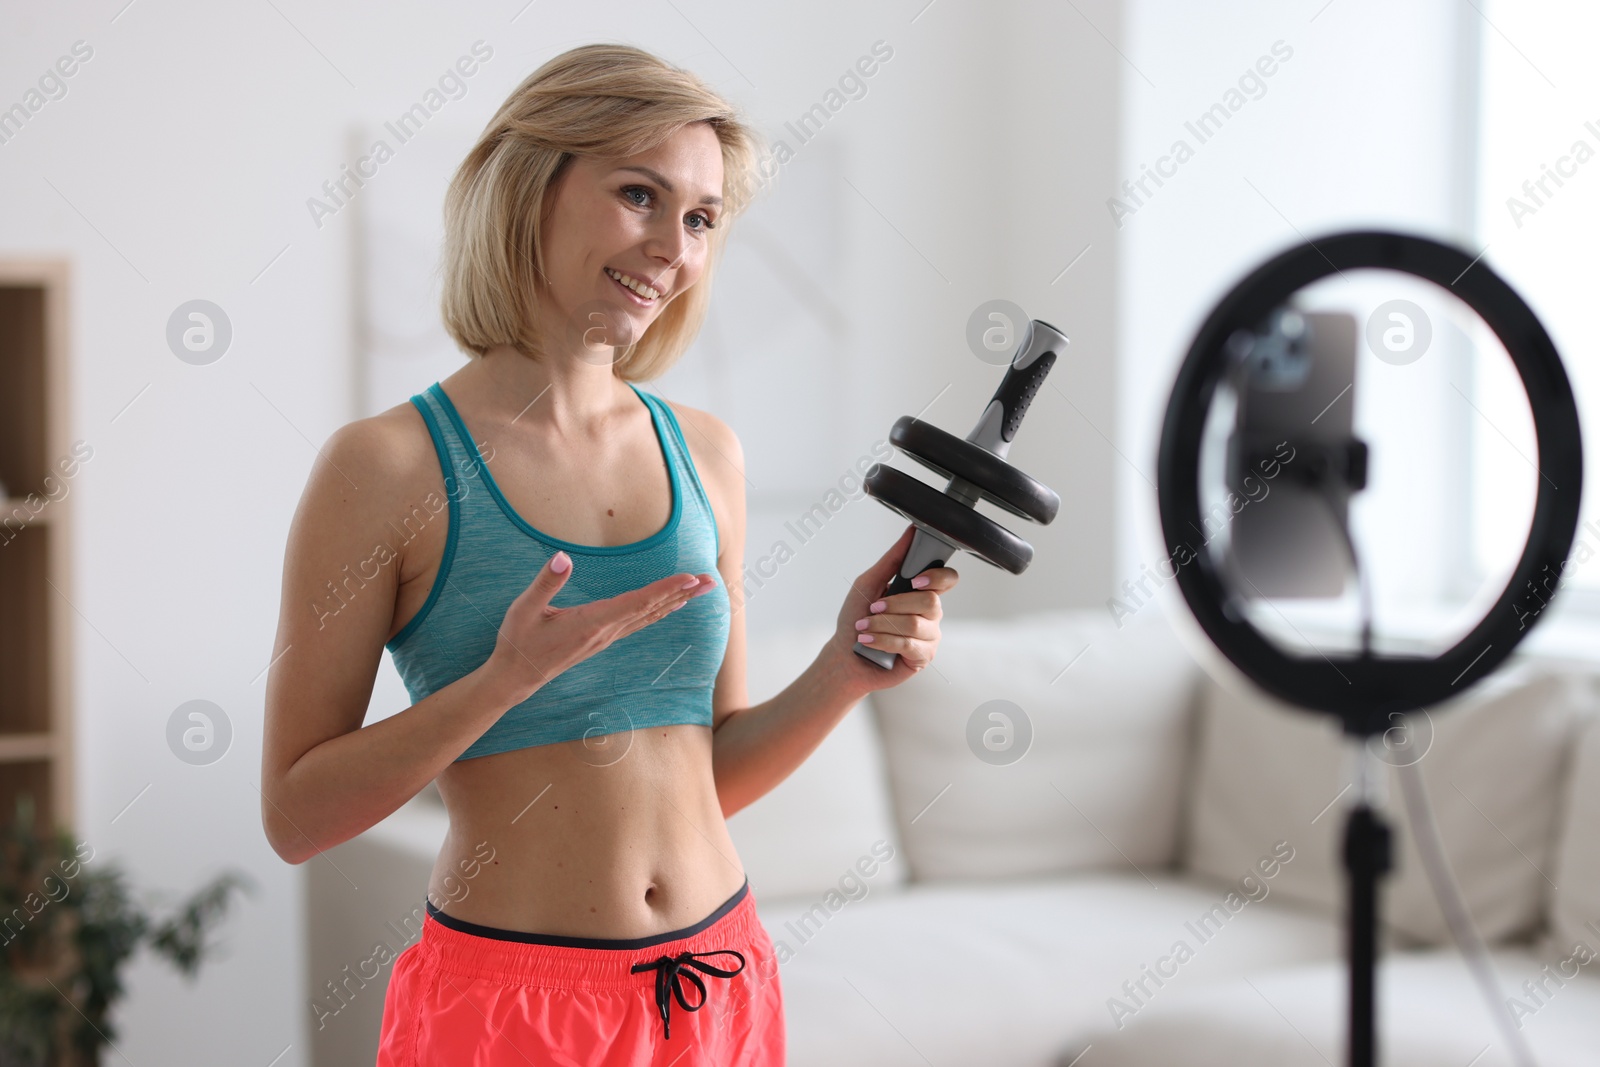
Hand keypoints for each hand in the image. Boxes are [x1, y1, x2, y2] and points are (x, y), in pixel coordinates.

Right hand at [484, 550, 716, 702]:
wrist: (515, 677)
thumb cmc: (518, 641)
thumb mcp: (525, 609)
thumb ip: (545, 583)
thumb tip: (562, 557)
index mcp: (592, 621)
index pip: (637, 601)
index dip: (665, 589)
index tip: (690, 578)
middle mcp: (606, 631)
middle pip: (652, 609)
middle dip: (683, 593)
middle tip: (712, 580)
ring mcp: (606, 638)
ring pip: (649, 616)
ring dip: (676, 601)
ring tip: (700, 589)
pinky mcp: (602, 639)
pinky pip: (639, 623)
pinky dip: (659, 610)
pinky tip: (670, 606)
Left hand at [825, 525, 958, 694]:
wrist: (843, 654)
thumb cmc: (856, 619)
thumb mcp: (869, 583)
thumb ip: (893, 559)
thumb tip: (911, 532)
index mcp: (921, 592)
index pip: (947, 579)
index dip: (937, 577)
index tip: (914, 581)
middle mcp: (930, 613)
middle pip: (930, 601)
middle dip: (895, 604)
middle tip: (874, 608)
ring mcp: (929, 636)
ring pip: (916, 624)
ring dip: (882, 624)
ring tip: (865, 628)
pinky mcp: (923, 657)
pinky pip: (909, 644)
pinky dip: (883, 640)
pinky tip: (869, 642)